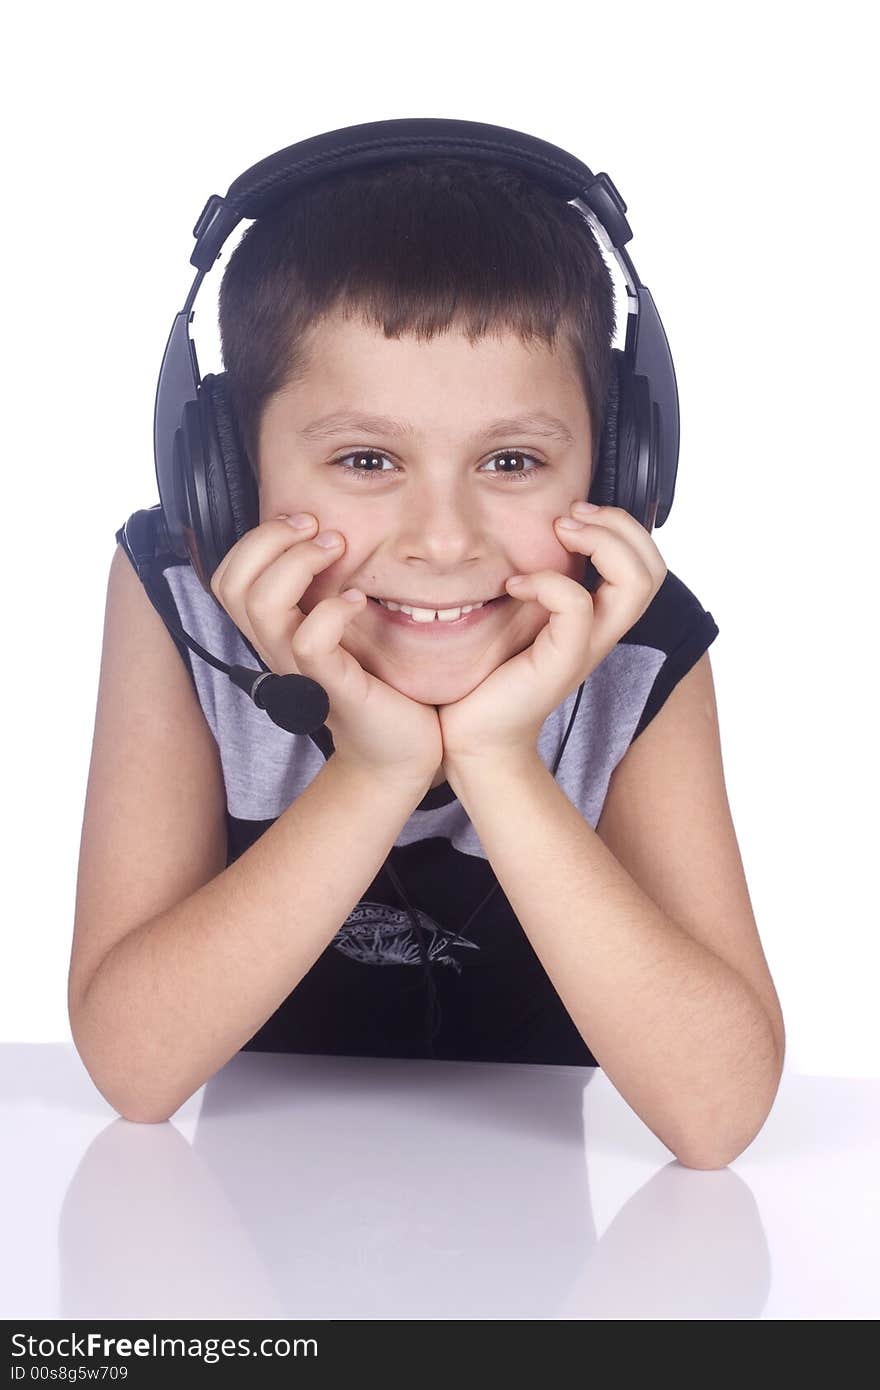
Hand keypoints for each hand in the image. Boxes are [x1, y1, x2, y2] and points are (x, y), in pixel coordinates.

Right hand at [210, 515, 441, 784]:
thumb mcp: (342, 627)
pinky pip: (310, 642)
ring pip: (262, 606)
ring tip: (338, 551)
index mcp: (273, 633)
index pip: (227, 578)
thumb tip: (329, 533)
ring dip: (300, 563)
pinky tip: (357, 600)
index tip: (303, 523)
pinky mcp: (332, 687)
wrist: (398, 749)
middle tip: (320, 530)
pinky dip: (332, 610)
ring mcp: (300, 670)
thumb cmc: (376, 684)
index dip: (255, 540)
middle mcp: (276, 650)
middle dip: (271, 540)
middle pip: (232, 584)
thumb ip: (325, 592)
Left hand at [437, 502, 667, 770]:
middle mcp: (602, 631)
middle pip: (653, 570)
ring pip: (635, 584)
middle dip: (619, 526)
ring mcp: (586, 648)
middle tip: (570, 517)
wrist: (475, 733)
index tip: (574, 513)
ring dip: (600, 542)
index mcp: (599, 617)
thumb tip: (529, 531)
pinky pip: (576, 607)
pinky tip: (514, 585)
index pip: (647, 563)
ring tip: (559, 534)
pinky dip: (547, 581)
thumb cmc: (491, 672)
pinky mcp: (561, 662)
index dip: (622, 526)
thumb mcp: (521, 614)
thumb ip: (538, 579)